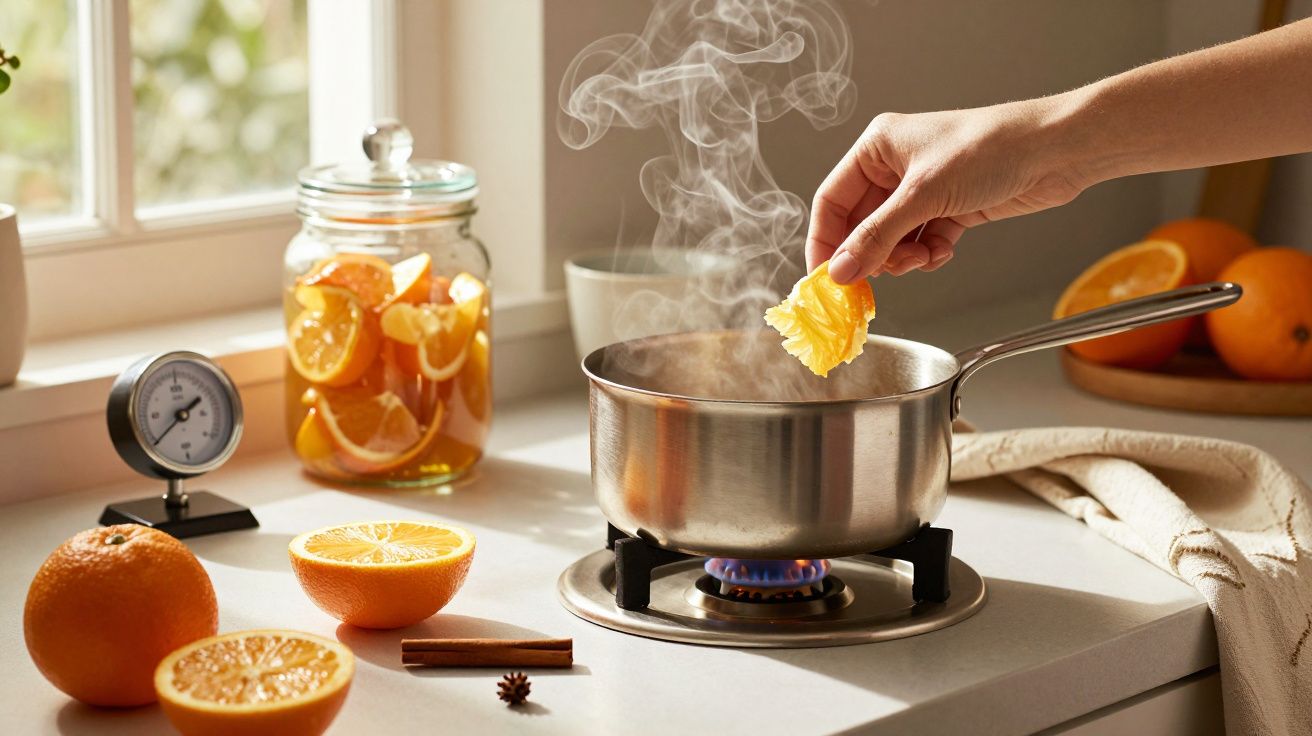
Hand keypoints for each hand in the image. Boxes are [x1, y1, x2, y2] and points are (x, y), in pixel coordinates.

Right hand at [806, 99, 1090, 282]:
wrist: (1057, 151)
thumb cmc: (992, 149)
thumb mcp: (924, 195)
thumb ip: (877, 237)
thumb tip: (840, 271)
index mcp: (878, 148)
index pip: (832, 201)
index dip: (825, 241)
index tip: (826, 279)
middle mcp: (895, 167)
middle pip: (861, 225)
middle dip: (871, 255)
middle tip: (875, 281)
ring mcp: (923, 189)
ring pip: (891, 239)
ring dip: (901, 258)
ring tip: (920, 260)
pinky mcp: (950, 208)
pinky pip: (921, 242)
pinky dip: (928, 254)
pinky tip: (942, 252)